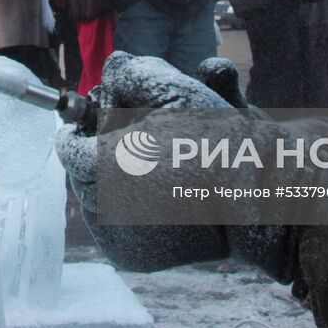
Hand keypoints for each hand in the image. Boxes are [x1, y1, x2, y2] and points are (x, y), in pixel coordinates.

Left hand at [56, 53, 294, 277]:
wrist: (259, 199)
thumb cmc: (218, 142)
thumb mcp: (175, 90)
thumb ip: (133, 73)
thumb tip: (112, 69)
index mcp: (106, 164)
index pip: (68, 147)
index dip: (81, 129)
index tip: (93, 120)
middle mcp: (105, 206)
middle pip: (81, 175)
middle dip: (96, 154)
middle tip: (120, 139)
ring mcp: (118, 236)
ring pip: (96, 202)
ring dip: (109, 182)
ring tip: (141, 166)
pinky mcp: (134, 258)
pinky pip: (113, 229)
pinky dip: (125, 211)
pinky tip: (153, 194)